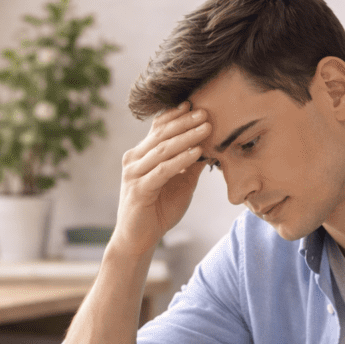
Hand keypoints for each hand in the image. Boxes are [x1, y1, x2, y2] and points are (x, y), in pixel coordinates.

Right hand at [111, 103, 210, 255]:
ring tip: (206, 128)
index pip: (158, 128)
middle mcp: (134, 159)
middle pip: (161, 134)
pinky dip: (181, 160)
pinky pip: (163, 170)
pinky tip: (196, 153)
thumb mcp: (181, 184)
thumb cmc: (159, 211)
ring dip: (186, 137)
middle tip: (205, 112)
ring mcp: (134, 174)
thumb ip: (191, 165)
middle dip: (185, 122)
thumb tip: (210, 147)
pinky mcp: (139, 189)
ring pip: (163, 150)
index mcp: (141, 155)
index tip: (195, 104)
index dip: (176, 115)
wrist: (138, 239)